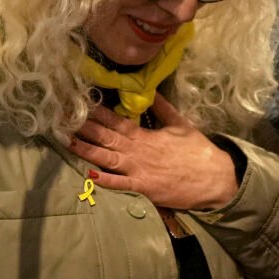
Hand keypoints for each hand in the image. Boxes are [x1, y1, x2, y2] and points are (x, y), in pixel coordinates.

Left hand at [66, 94, 237, 213]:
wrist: (215, 177)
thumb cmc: (198, 151)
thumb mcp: (181, 124)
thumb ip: (163, 108)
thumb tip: (150, 91)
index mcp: (145, 134)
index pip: (116, 120)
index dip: (96, 112)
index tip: (79, 103)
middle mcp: (138, 149)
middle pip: (106, 137)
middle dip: (84, 128)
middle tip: (63, 119)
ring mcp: (140, 169)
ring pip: (107, 158)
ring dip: (87, 150)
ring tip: (67, 141)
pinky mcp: (144, 187)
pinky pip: (121, 184)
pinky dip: (105, 180)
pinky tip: (89, 175)